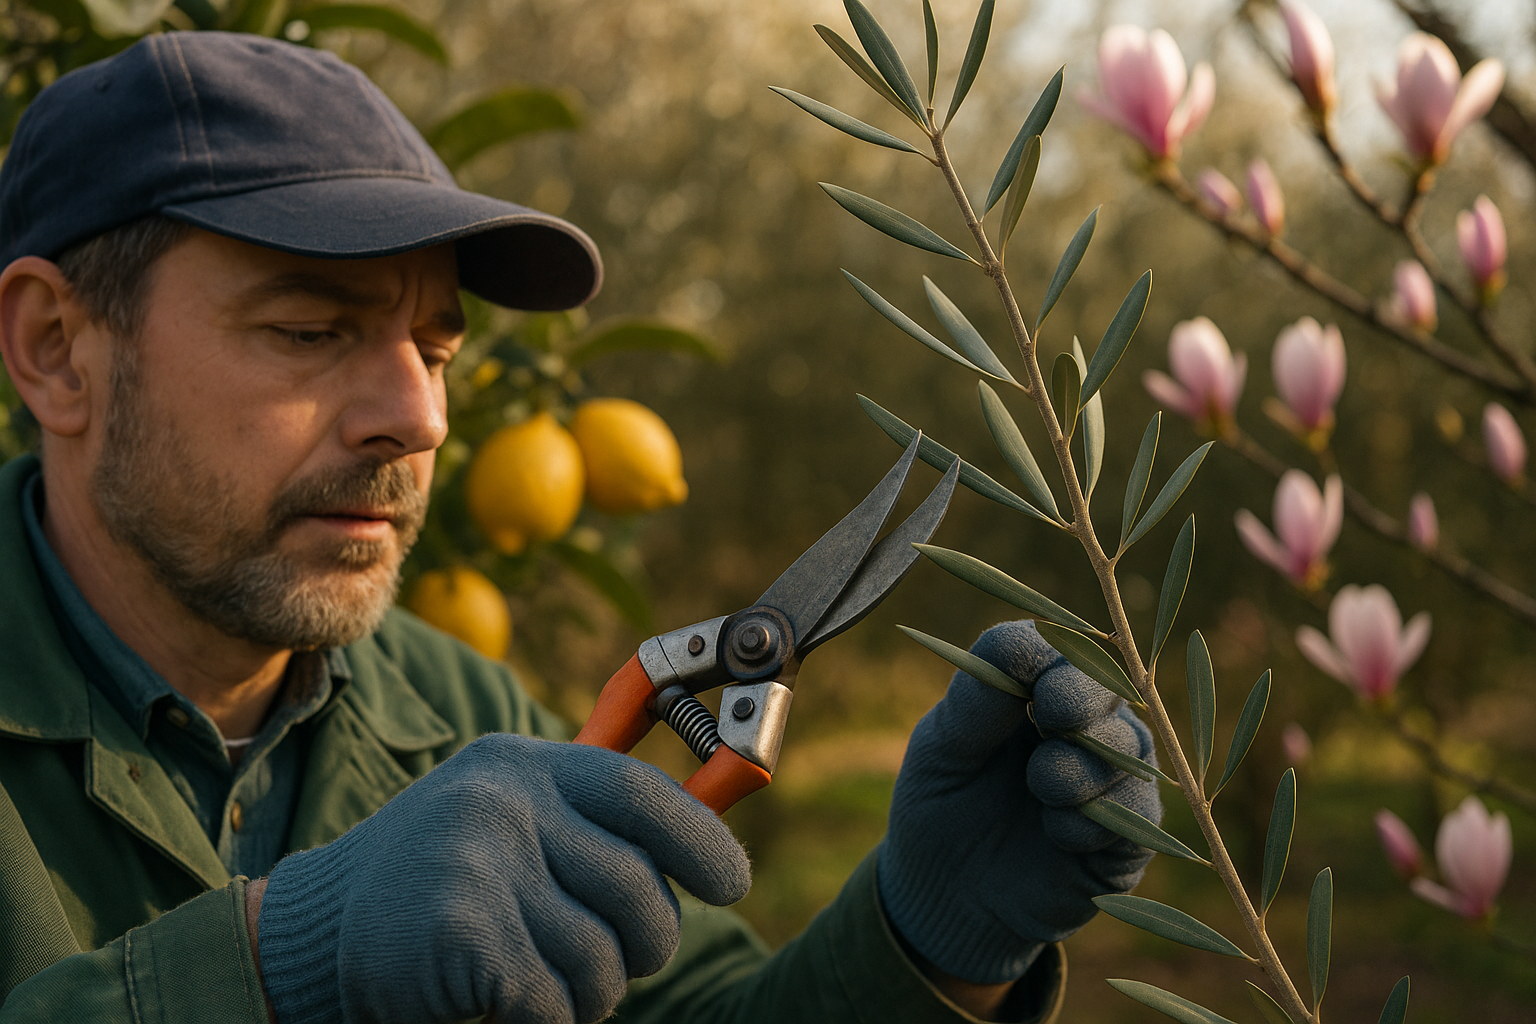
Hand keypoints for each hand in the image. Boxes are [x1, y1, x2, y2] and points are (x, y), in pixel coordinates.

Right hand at [253, 733, 749, 1023]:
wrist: (308, 935)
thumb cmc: (437, 886)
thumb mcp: (508, 826)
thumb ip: (590, 829)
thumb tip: (710, 857)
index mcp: (524, 766)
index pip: (640, 793)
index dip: (700, 841)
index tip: (732, 884)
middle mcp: (503, 800)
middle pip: (638, 888)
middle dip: (643, 944)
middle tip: (609, 964)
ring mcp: (479, 860)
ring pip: (603, 958)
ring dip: (588, 994)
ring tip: (539, 982)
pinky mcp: (461, 929)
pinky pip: (554, 1001)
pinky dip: (542, 1019)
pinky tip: (499, 1002)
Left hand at [879, 620, 1160, 985]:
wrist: (948, 898)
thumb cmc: (941, 810)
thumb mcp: (941, 752)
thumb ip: (975, 701)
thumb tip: (1017, 646)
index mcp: (1027, 688)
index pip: (1046, 645)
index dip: (1042, 654)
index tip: (1026, 683)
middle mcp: (1079, 720)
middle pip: (1102, 681)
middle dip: (1079, 695)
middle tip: (1052, 717)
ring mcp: (1111, 773)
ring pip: (1127, 744)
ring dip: (1080, 764)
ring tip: (1041, 791)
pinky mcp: (1131, 832)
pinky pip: (1140, 808)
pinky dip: (1095, 819)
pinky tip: (1059, 836)